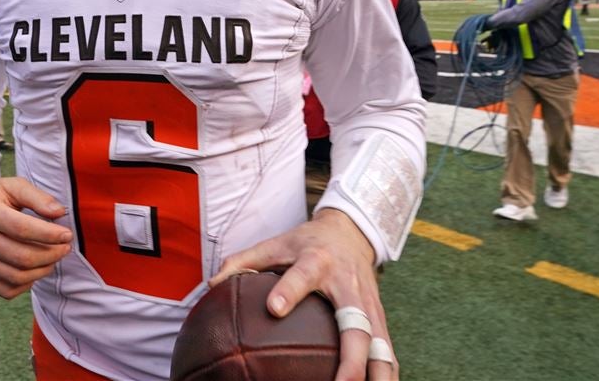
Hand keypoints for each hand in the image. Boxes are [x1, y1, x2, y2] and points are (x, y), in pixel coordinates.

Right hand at [0, 175, 72, 298]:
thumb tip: (60, 213)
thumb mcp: (14, 185)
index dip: (50, 235)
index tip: (68, 235)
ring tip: (53, 257)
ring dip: (43, 270)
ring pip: (17, 277)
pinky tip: (35, 268)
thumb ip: (39, 198)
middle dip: (51, 255)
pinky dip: (27, 283)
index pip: (22, 229)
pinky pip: (7, 290)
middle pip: (22, 257)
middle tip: (65, 247)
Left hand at [210, 209, 396, 380]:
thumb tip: (211, 285)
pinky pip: (387, 353)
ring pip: (381, 346)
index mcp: (317, 262)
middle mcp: (348, 286)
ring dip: (378, 376)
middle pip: (356, 326)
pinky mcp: (380, 319)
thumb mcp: (275, 243)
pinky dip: (386, 375)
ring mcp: (370, 305)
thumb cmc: (306, 243)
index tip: (274, 309)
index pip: (303, 276)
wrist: (350, 233)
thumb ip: (243, 261)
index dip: (289, 291)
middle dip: (351, 360)